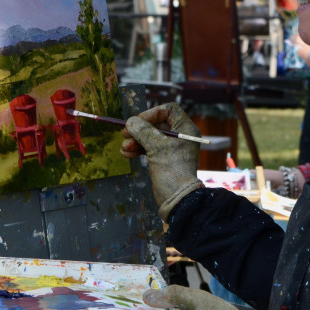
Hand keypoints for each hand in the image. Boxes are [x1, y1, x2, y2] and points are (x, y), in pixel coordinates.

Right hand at [121, 102, 201, 219]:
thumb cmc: (172, 170)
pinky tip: (127, 154)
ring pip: (149, 137)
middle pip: (156, 124)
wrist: (177, 199)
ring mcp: (171, 148)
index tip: (138, 121)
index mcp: (185, 129)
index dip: (151, 113)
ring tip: (124, 148)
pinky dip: (137, 149)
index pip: (168, 110)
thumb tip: (131, 121)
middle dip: (139, 130)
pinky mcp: (163, 159)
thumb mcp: (156, 146)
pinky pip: (148, 148)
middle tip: (125, 134)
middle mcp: (180, 136)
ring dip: (135, 140)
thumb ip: (143, 130)